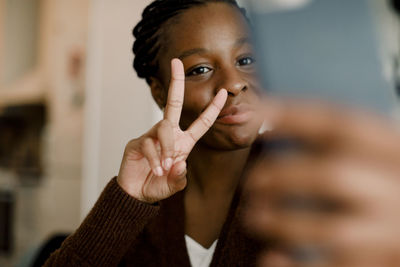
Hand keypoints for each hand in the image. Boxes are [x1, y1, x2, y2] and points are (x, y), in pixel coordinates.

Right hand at [117, 59, 226, 202]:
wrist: (136, 195)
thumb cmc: (157, 186)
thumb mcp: (175, 184)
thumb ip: (179, 176)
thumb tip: (179, 161)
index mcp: (183, 142)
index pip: (201, 123)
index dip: (212, 109)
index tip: (223, 93)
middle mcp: (168, 135)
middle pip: (173, 104)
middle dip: (176, 83)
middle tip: (177, 62)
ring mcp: (151, 136)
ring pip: (164, 128)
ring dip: (167, 148)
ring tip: (165, 168)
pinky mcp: (137, 143)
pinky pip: (149, 144)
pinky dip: (155, 159)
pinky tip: (156, 170)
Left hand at [244, 100, 399, 266]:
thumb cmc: (387, 183)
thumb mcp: (378, 153)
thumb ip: (343, 143)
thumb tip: (274, 124)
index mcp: (392, 150)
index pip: (340, 124)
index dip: (294, 114)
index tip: (257, 110)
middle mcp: (395, 187)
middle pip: (330, 175)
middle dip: (280, 177)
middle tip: (251, 182)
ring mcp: (389, 230)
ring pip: (328, 228)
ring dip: (280, 222)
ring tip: (254, 217)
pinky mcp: (378, 263)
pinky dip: (294, 266)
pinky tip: (270, 257)